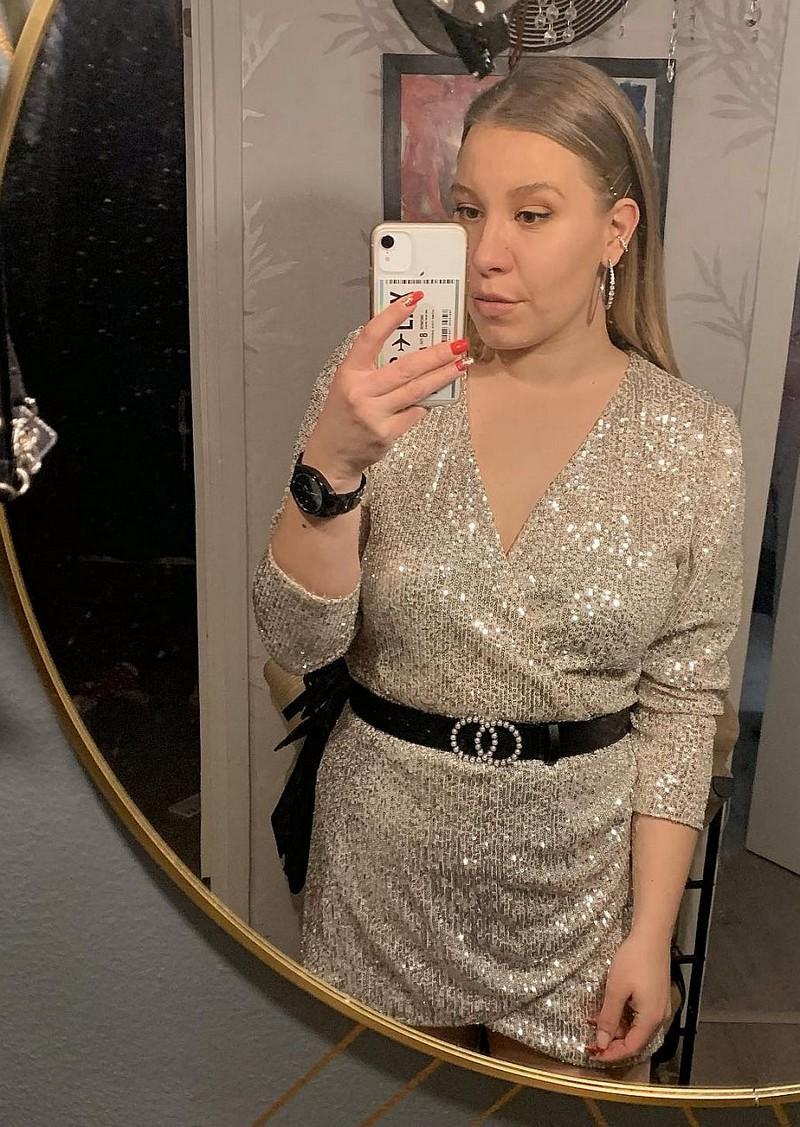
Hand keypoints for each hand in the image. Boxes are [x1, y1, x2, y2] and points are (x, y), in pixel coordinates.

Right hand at [306, 292, 470, 480]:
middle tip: (458, 342)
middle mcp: (360, 391)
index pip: (371, 337)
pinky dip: (428, 401)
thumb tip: (413, 344)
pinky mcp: (387, 433)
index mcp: (349, 372)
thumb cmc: (343, 413)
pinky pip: (416, 412)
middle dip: (436, 354)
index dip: (392, 316)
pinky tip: (439, 393)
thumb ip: (374, 365)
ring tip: (461, 363)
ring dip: (443, 375)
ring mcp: (374, 413)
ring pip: (417, 390)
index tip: (414, 300)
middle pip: (406, 367)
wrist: (333, 453)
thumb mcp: (349, 382)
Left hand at [586, 933, 672, 1063]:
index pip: (631, 1048)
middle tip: (592, 1036)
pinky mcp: (657, 997)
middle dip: (613, 1040)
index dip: (612, 1054)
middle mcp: (660, 1018)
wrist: (651, 936)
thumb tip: (602, 1043)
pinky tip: (611, 1008)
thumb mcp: (616, 989)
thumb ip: (609, 1018)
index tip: (593, 1052)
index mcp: (651, 1019)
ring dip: (617, 1027)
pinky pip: (640, 1016)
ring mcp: (660, 1007)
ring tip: (597, 1020)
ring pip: (637, 1027)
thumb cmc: (633, 960)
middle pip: (635, 1039)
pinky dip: (625, 1016)